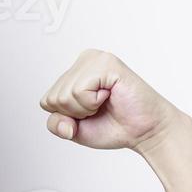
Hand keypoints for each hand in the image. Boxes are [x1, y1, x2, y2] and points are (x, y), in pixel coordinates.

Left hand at [39, 49, 183, 151]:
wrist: (144, 131)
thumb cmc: (113, 126)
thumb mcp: (74, 130)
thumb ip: (57, 124)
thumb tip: (63, 122)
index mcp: (74, 72)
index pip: (47, 101)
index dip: (66, 118)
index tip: (90, 114)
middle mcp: (83, 61)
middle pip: (53, 98)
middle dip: (75, 114)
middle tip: (100, 109)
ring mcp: (94, 59)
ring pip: (64, 95)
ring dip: (85, 109)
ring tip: (105, 102)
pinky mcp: (106, 63)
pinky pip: (79, 91)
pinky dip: (93, 103)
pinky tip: (109, 96)